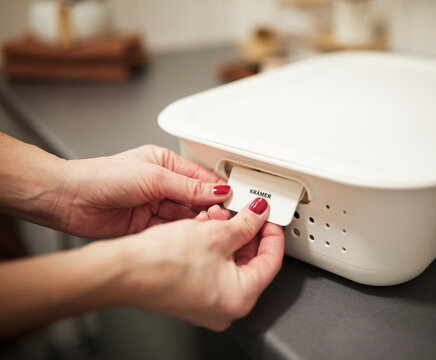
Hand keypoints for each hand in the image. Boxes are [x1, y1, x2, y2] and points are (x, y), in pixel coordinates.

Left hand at [54, 145, 231, 237]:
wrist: (69, 200)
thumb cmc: (102, 177)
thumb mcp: (153, 178)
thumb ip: (188, 187)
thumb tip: (218, 190)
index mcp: (166, 164)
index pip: (201, 178)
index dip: (219, 189)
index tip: (235, 200)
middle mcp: (162, 185)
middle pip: (196, 199)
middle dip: (210, 208)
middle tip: (224, 218)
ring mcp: (155, 206)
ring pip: (186, 216)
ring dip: (198, 223)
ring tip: (211, 228)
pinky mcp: (147, 227)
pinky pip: (173, 230)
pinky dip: (183, 234)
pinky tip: (193, 236)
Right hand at [114, 198, 283, 330]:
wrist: (123, 271)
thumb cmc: (162, 263)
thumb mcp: (215, 233)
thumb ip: (245, 223)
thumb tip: (258, 215)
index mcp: (240, 298)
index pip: (271, 262)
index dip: (273, 234)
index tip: (270, 218)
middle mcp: (226, 307)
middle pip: (250, 262)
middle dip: (247, 232)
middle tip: (247, 212)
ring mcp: (207, 303)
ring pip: (229, 262)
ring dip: (227, 235)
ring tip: (219, 214)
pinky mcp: (191, 294)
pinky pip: (212, 267)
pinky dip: (211, 246)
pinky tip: (204, 227)